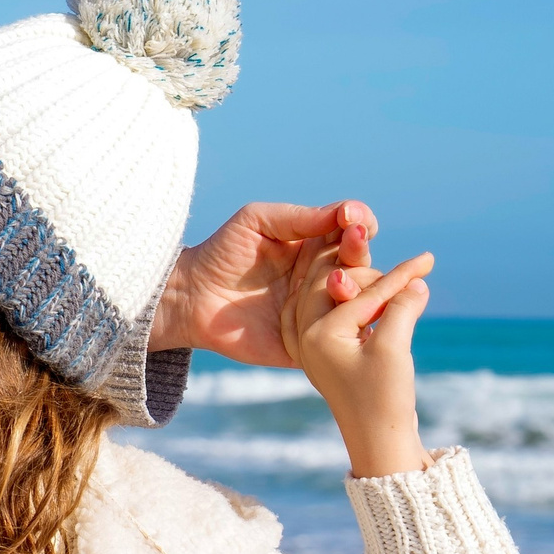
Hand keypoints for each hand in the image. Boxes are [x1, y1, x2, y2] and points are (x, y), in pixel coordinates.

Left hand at [151, 201, 378, 366]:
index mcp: (316, 246)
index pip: (355, 233)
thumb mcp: (257, 221)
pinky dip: (343, 327)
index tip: (353, 221)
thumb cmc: (222, 252)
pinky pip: (337, 338)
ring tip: (337, 280)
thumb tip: (347, 211)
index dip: (361, 225)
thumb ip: (300, 217)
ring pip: (358, 301)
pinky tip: (338, 316)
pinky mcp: (309, 342)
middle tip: (352, 243)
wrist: (191, 298)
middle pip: (362, 265)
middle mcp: (325, 277)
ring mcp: (320, 310)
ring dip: (356, 288)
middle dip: (360, 252)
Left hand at [284, 244, 434, 477]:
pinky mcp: (323, 350)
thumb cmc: (384, 399)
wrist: (377, 442)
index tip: (428, 259)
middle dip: (369, 272)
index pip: (362, 292)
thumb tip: (417, 280)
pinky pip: (333, 312)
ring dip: (360, 283)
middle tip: (406, 272)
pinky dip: (356, 300)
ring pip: (330, 295)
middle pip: (332, 283)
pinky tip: (380, 297)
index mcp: (316, 333)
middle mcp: (305, 335)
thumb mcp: (394, 349)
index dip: (399, 276)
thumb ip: (401, 308)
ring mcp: (311, 343)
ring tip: (394, 280)